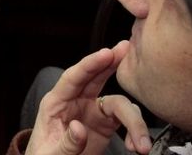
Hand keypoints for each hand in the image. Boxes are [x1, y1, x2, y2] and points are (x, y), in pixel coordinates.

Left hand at [25, 41, 151, 154]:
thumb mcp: (49, 153)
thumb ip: (65, 143)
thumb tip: (79, 128)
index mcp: (55, 103)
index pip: (72, 78)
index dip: (90, 63)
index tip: (106, 53)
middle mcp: (74, 102)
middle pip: (95, 77)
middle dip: (111, 62)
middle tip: (126, 48)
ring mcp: (91, 112)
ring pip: (117, 102)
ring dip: (134, 119)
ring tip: (141, 144)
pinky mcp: (104, 124)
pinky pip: (124, 119)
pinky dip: (134, 130)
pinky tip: (135, 145)